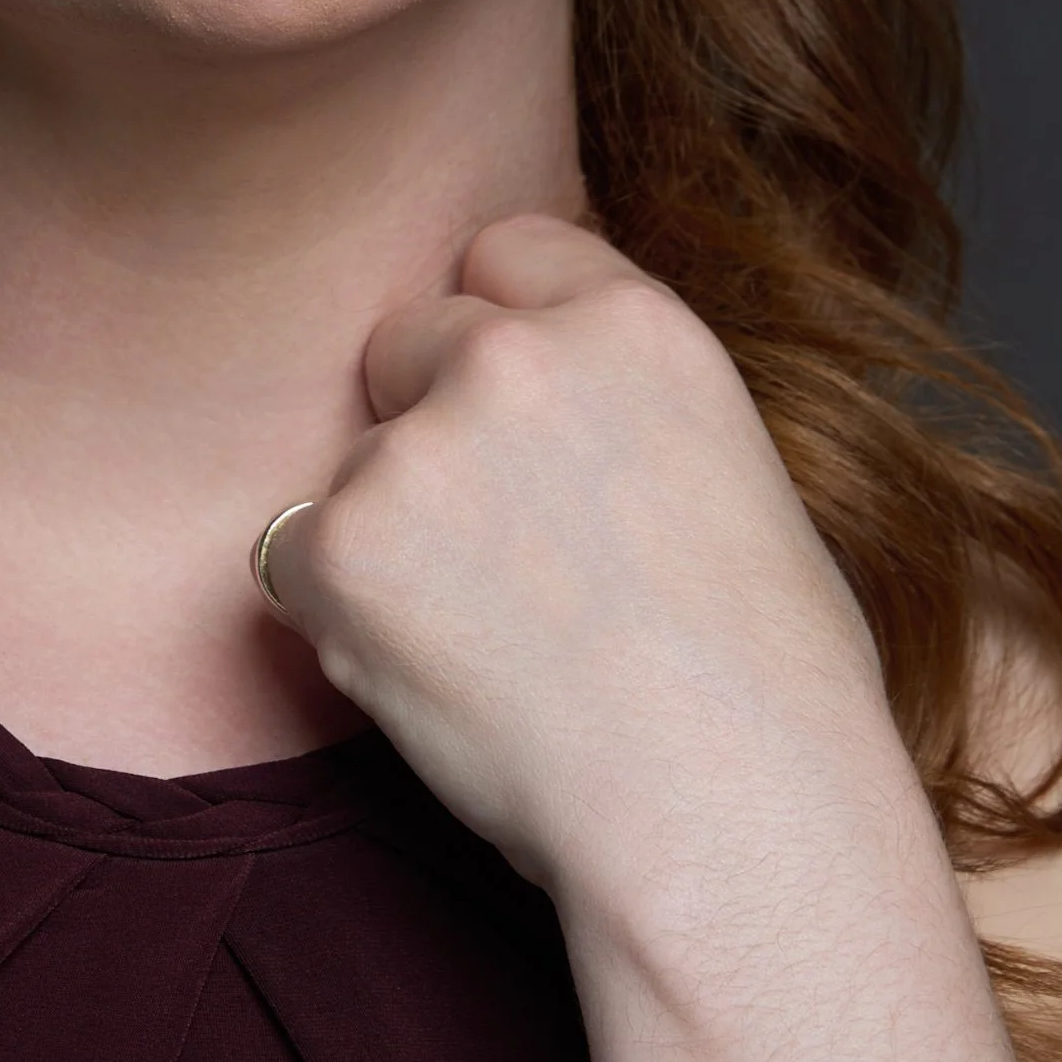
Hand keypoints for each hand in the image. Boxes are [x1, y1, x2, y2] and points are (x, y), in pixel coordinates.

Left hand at [262, 216, 906, 944]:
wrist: (725, 809)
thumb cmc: (768, 685)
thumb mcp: (736, 477)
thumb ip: (623, 410)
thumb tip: (552, 421)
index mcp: (636, 323)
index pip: (502, 252)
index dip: (499, 337)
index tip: (518, 420)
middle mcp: (517, 358)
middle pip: (403, 342)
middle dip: (424, 425)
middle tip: (497, 554)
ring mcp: (420, 448)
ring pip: (352, 467)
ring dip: (387, 540)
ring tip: (497, 648)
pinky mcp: (340, 546)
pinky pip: (292, 561)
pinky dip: (340, 619)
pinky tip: (443, 682)